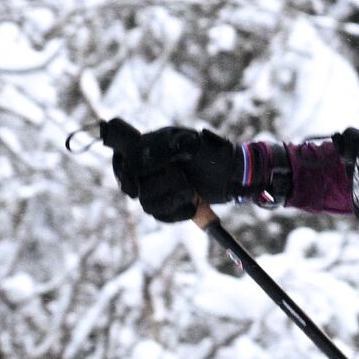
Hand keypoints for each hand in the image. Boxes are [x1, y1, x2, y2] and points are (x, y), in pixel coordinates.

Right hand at [100, 118, 237, 222]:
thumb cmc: (213, 153)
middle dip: (160, 185)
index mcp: (151, 144)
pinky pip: (160, 215)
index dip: (126, 172)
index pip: (126, 157)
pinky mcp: (167, 203)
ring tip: (192, 191)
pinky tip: (192, 206)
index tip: (133, 187)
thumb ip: (167, 147)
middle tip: (183, 181)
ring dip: (171, 199)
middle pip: (133, 183)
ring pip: (147, 202)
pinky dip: (176, 213)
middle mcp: (150, 166)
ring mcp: (158, 185)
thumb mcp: (192, 143)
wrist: (233, 174)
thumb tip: (145, 157)